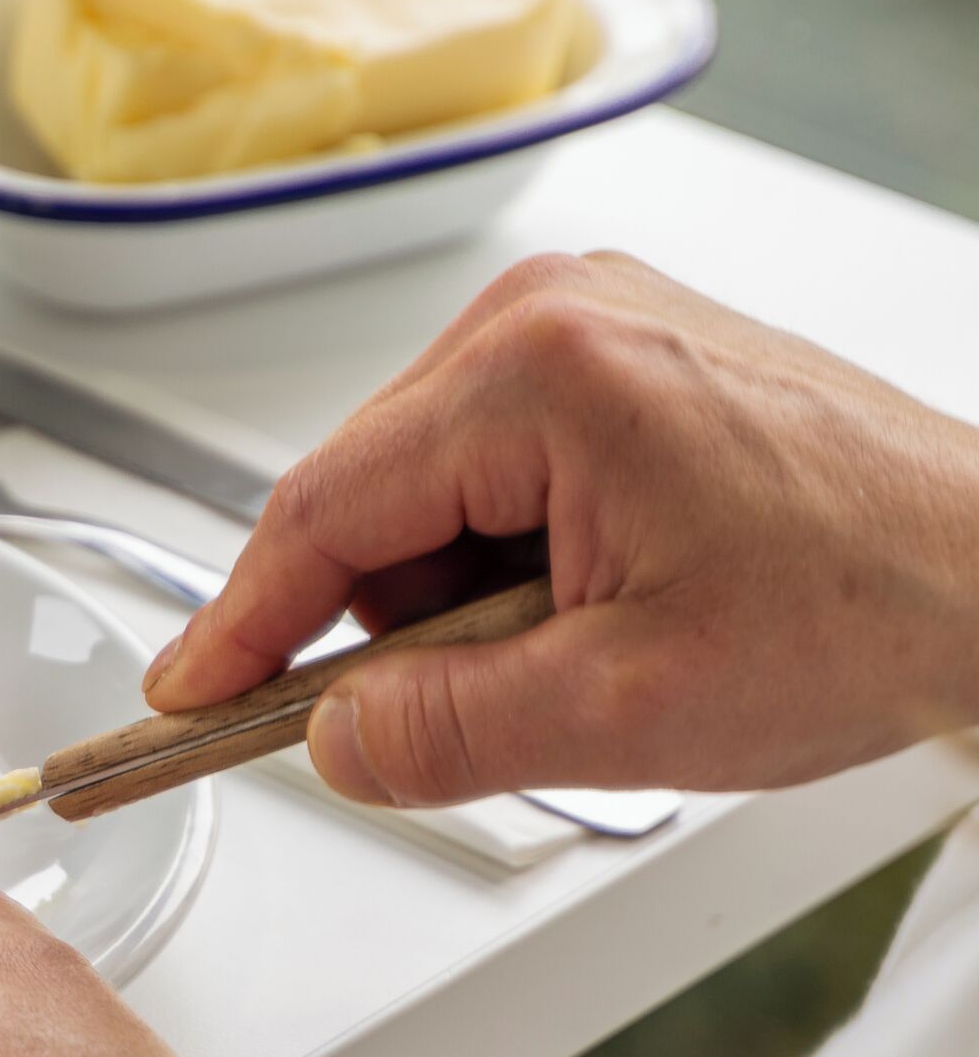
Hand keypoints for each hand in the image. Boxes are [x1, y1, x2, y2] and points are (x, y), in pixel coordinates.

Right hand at [147, 252, 978, 808]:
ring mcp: (591, 323)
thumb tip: (330, 743)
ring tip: (577, 662)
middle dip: (381, 624)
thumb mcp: (630, 710)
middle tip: (438, 725)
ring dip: (457, 597)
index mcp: (540, 369)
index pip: (324, 509)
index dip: (242, 622)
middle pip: (369, 494)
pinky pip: (498, 464)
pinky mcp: (624, 353)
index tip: (184, 699)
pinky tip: (593, 613)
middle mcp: (553, 313)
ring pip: (430, 487)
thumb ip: (447, 731)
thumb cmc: (873, 607)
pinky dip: (509, 558)